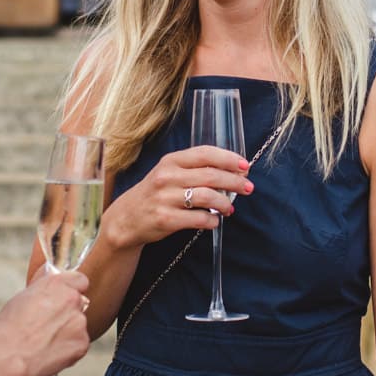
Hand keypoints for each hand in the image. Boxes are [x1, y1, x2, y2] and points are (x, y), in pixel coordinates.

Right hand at [0, 267, 90, 375]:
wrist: (7, 355)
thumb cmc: (7, 328)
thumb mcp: (23, 297)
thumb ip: (43, 289)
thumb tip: (49, 287)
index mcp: (57, 284)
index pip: (79, 280)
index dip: (71, 290)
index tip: (64, 298)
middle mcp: (72, 300)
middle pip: (78, 304)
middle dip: (66, 313)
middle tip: (47, 325)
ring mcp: (79, 322)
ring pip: (78, 325)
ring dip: (67, 331)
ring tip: (44, 341)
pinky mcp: (82, 343)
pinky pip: (78, 344)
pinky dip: (68, 348)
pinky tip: (50, 351)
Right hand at [101, 145, 252, 250]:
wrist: (127, 218)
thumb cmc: (155, 193)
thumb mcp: (169, 173)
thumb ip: (195, 169)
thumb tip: (233, 170)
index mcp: (171, 161)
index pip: (205, 153)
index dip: (228, 158)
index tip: (245, 166)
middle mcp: (167, 177)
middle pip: (210, 175)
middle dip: (234, 182)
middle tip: (248, 187)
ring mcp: (165, 198)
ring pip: (207, 197)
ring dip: (224, 203)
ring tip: (230, 209)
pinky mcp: (165, 219)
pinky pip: (198, 219)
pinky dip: (212, 220)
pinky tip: (214, 221)